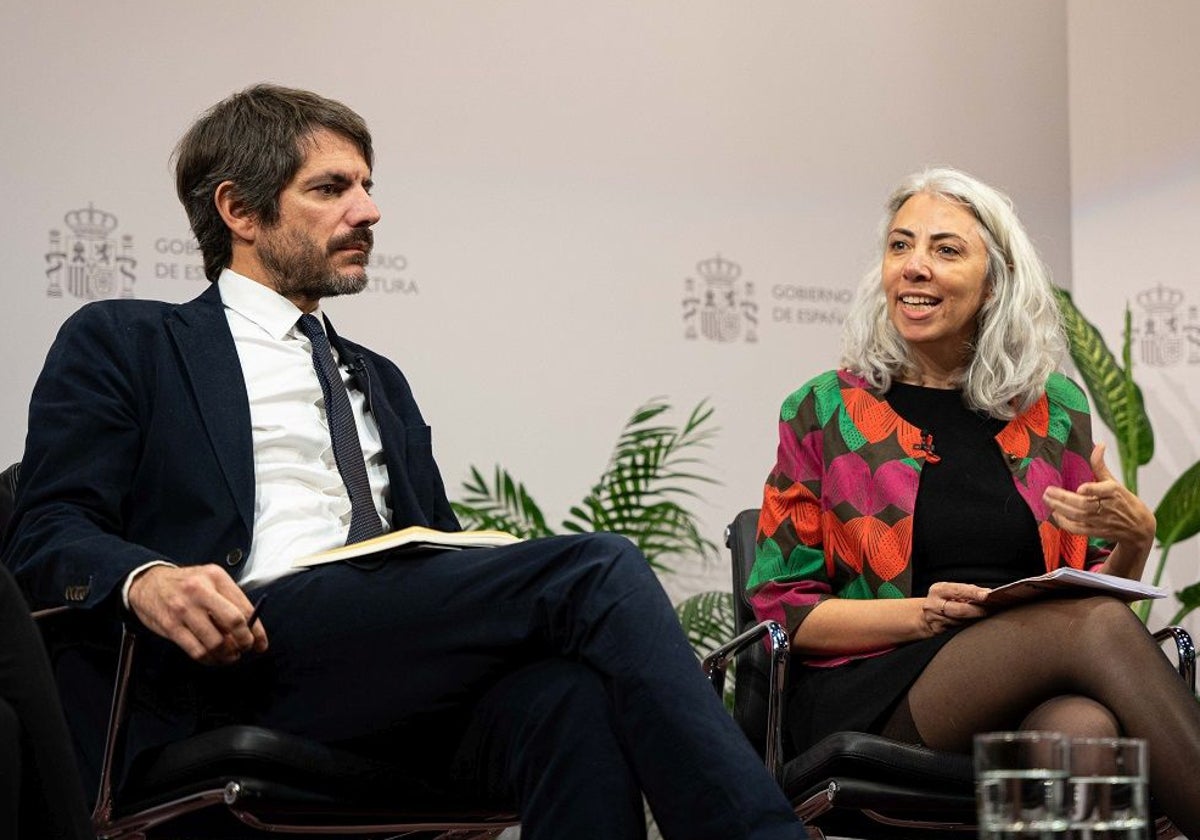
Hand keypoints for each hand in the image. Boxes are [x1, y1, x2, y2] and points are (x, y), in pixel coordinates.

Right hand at [127, 564, 268, 664]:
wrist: (147, 582)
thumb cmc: (186, 585)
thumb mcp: (210, 581)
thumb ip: (230, 601)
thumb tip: (252, 630)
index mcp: (216, 577)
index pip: (244, 608)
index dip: (257, 630)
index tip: (261, 644)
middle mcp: (201, 591)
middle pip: (234, 622)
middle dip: (244, 642)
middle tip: (245, 649)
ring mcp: (184, 609)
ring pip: (215, 642)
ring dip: (226, 655)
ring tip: (229, 656)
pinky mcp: (171, 626)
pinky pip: (196, 651)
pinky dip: (209, 660)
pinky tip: (213, 658)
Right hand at [920, 581, 990, 636]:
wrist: (925, 616)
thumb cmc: (943, 601)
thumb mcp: (950, 591)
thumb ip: (967, 591)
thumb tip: (988, 593)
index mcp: (938, 590)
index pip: (958, 590)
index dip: (973, 593)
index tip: (987, 595)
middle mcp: (934, 604)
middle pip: (960, 610)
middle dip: (979, 610)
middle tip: (994, 609)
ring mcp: (936, 619)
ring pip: (961, 622)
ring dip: (977, 619)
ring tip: (990, 614)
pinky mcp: (939, 631)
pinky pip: (959, 629)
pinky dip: (970, 626)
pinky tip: (978, 623)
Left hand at [1042, 443, 1154, 550]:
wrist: (1139, 527)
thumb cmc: (1124, 501)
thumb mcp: (1114, 482)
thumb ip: (1101, 465)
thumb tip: (1099, 445)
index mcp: (1114, 492)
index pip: (1104, 490)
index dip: (1092, 490)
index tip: (1080, 488)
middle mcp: (1108, 507)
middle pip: (1084, 504)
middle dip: (1064, 498)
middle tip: (1048, 491)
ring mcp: (1101, 521)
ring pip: (1078, 516)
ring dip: (1060, 508)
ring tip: (1047, 499)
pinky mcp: (1096, 531)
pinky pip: (1077, 529)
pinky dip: (1065, 522)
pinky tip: (1055, 514)